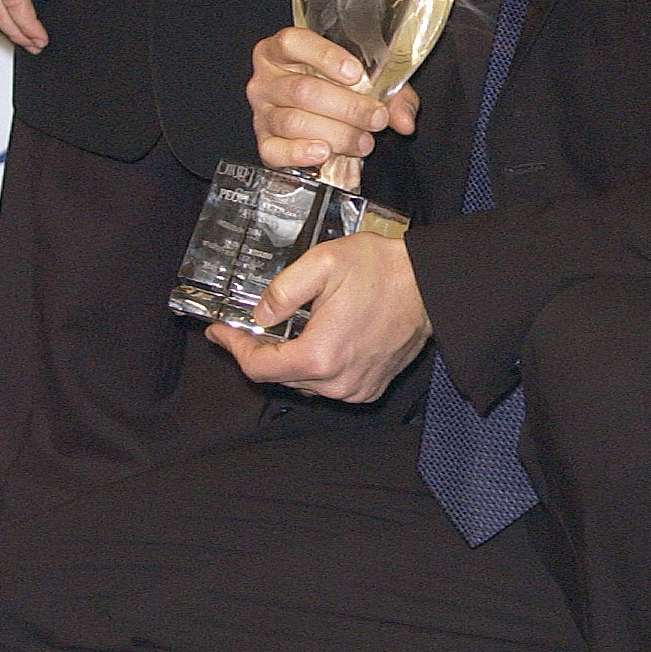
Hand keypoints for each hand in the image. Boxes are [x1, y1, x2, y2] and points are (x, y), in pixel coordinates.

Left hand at [209, 228, 431, 401]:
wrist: (429, 285)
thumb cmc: (382, 271)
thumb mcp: (322, 263)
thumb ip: (282, 291)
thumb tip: (258, 316)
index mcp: (320, 355)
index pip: (259, 368)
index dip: (234, 348)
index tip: (221, 331)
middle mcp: (336, 381)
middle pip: (280, 377)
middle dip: (262, 351)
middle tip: (252, 325)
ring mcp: (355, 388)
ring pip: (304, 383)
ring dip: (291, 359)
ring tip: (291, 328)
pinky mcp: (370, 388)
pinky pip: (330, 385)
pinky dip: (318, 367)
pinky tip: (321, 339)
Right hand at [248, 26, 416, 171]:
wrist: (323, 117)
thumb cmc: (341, 91)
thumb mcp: (369, 82)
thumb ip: (391, 94)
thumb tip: (404, 121)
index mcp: (284, 50)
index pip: (294, 43)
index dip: (325, 56)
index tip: (357, 74)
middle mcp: (267, 78)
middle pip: (302, 90)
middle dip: (347, 107)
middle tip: (376, 118)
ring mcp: (261, 111)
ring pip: (294, 122)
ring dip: (336, 135)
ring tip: (363, 141)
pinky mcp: (263, 142)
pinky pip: (274, 150)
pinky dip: (301, 153)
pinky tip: (324, 152)